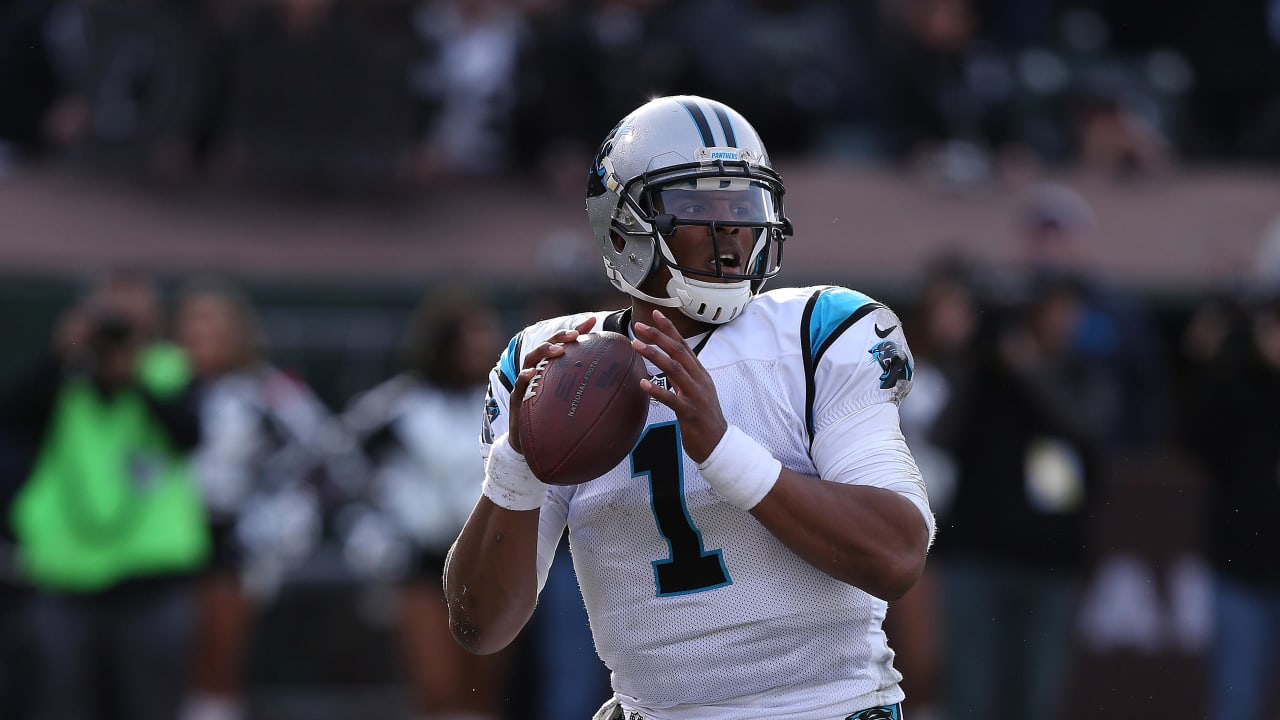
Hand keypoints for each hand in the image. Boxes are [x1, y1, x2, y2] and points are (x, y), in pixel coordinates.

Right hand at [507, 316, 596, 453]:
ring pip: (531, 360)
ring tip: (558, 350)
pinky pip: (519, 385)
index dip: (577, 331)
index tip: (592, 322)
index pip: (565, 345)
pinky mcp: (517, 398)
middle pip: (547, 347)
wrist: (532, 445)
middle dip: (560, 337)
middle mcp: (539, 372)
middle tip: (575, 335)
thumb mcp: (576, 407)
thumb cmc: (556, 423)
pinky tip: (532, 373)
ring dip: (544, 351)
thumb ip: (593, 397)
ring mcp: (526, 383)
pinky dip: (525, 377)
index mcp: (554, 370)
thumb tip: (626, 393)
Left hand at [632, 309, 726, 462]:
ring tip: (636, 346)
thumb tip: (668, 363)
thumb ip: (684, 376)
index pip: (683, 345)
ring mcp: (695, 395)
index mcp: (700, 373)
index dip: (669, 329)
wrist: (719, 444)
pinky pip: (672, 399)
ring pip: (674, 369)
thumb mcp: (697, 391)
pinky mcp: (690, 412)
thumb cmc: (704, 418)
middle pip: (678, 352)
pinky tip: (643, 384)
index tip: (655, 315)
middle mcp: (699, 380)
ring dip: (654, 355)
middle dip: (658, 336)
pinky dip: (657, 390)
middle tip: (639, 326)